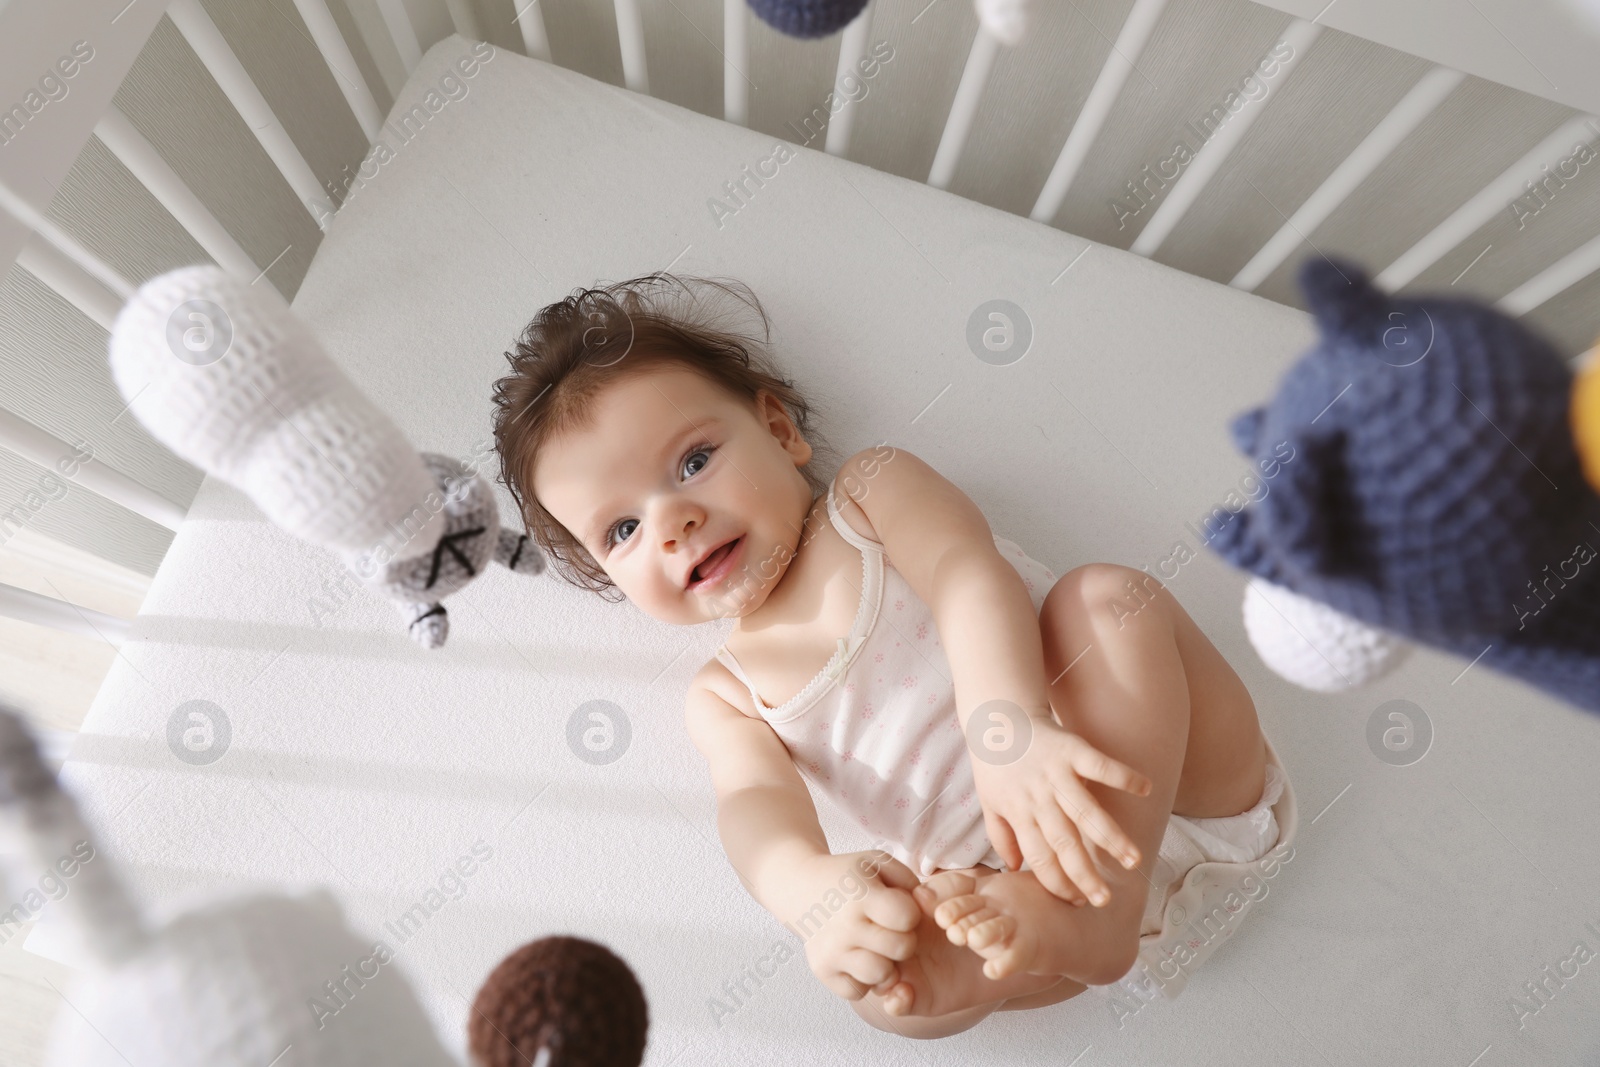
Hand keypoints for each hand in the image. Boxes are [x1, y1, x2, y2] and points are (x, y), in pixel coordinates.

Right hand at [790, 850, 921, 1002]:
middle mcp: (844, 926)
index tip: (897, 906)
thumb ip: (909, 880)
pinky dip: (862, 979)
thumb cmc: (848, 876)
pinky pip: (858, 991)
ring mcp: (831, 952)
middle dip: (903, 939)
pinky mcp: (822, 972)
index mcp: (860, 895)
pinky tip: (857, 957)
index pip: (908, 917)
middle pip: (901, 949)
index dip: (910, 913)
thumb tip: (927, 909)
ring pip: (881, 976)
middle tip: (889, 929)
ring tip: (874, 946)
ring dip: (885, 964)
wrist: (800, 886)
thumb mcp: (877, 862)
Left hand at [968, 714, 1151, 905]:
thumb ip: (1001, 836)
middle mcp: (1037, 797)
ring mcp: (1055, 773)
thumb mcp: (989, 802)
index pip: (1039, 858)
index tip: (1077, 902)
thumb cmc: (995, 764)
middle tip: (1104, 899)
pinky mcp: (1071, 749)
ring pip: (1086, 811)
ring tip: (1133, 861)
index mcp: (1018, 813)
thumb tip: (1014, 868)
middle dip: (1085, 874)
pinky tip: (1146, 790)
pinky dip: (1122, 777)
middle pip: (1064, 842)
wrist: (996, 717)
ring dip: (1110, 837)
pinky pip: (1099, 765)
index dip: (1057, 882)